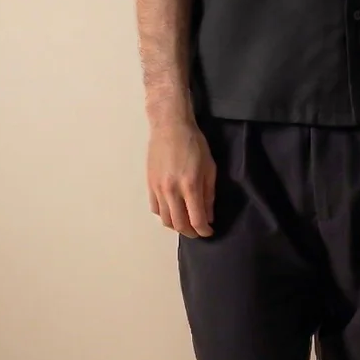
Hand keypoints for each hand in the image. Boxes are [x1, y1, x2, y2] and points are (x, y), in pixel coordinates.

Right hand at [147, 118, 215, 237]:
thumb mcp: (209, 167)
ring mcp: (158, 189)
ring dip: (177, 226)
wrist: (170, 126)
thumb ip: (208, 194)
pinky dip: (164, 215)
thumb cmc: (194, 143)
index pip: (196, 219)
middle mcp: (172, 191)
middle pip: (179, 224)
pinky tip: (172, 211)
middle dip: (191, 232)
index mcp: (190, 185)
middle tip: (198, 231)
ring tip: (186, 223)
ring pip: (165, 219)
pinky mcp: (149, 184)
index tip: (209, 232)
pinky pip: (155, 208)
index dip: (204, 231)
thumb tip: (208, 215)